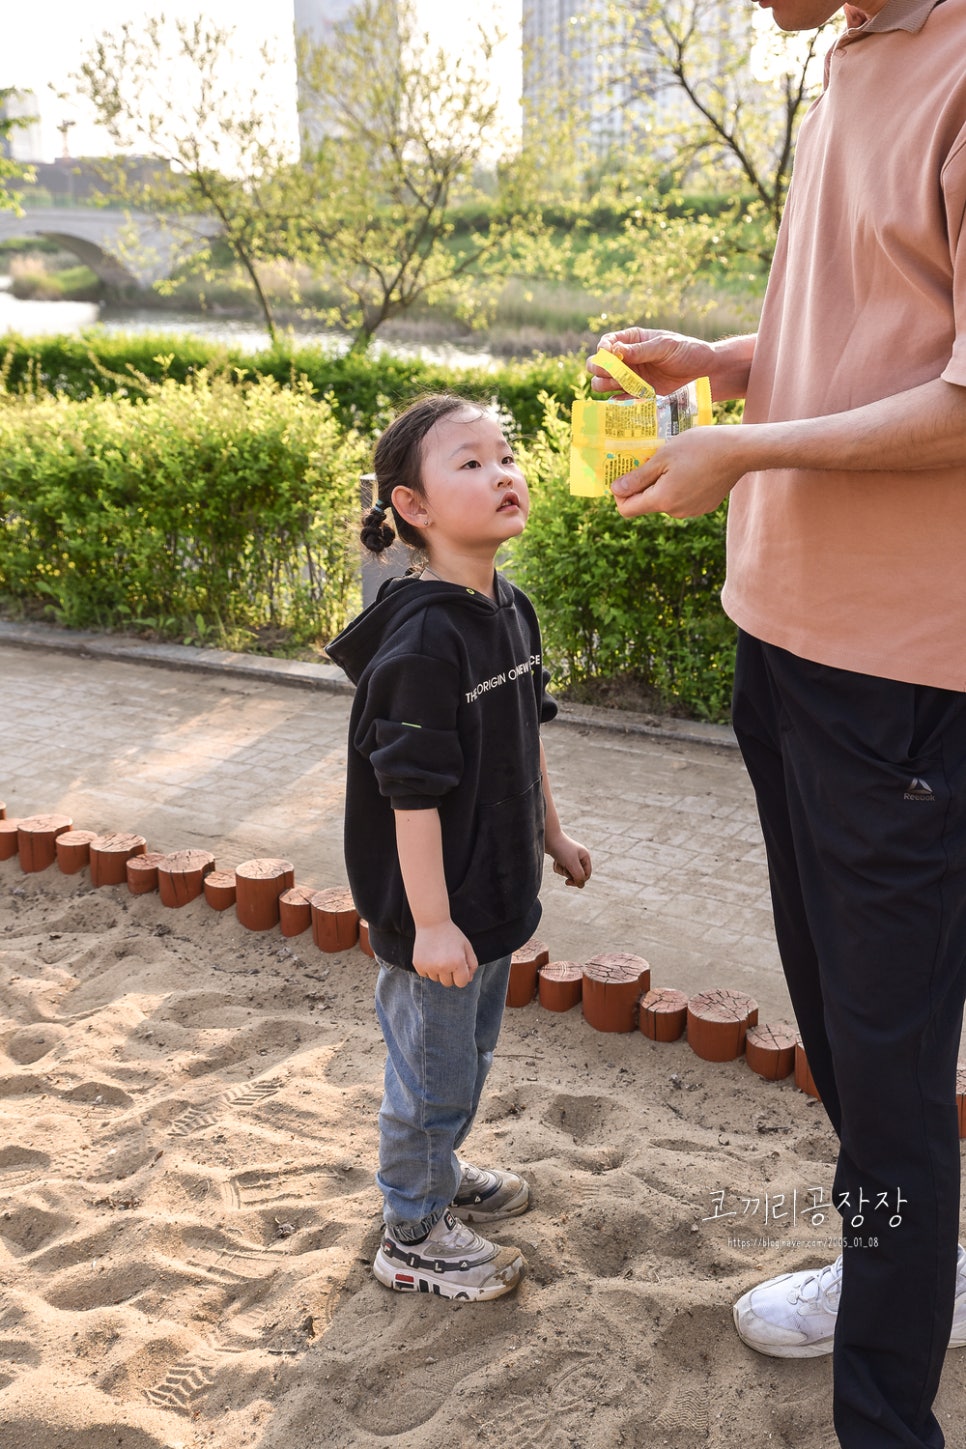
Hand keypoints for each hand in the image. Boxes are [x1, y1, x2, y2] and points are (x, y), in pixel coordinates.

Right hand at [412, 920, 478, 987]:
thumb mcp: (467, 947)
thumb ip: (472, 964)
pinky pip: (425, 975)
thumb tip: (468, 979)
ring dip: (438, 971)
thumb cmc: (452, 935)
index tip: (459, 967)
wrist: (432, 923)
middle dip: (450, 974)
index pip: (462, 983)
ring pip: (436, 979)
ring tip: (438, 955)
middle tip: (448, 959)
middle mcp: (443, 966)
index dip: (462, 976)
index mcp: (458, 962)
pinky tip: (430, 955)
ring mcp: (429, 966)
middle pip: (448, 983)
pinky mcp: (418, 965)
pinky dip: (427, 968)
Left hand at [546, 829, 591, 888]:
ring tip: (558, 861)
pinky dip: (557, 867)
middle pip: (577, 875)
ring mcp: (570, 857)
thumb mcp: (572, 864)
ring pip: (568, 873)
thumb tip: (581, 886)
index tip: (569, 882)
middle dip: (569, 874)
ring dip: (562, 870)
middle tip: (563, 870)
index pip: (586, 874)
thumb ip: (578, 876)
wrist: (547, 837)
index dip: (579, 880)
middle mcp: (579, 857)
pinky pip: (561, 869)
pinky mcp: (561, 858)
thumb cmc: (561, 849)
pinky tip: (555, 860)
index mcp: (585, 856)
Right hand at [588, 327, 715, 398]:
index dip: (603, 349)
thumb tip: (615, 351)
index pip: (607, 343)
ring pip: (603, 384)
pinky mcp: (637, 397)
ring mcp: (631, 380)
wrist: (707, 375)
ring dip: (604, 386)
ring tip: (621, 386)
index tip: (608, 355)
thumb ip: (640, 350)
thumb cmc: (689, 353)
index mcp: (633, 341)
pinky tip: (622, 403)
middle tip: (612, 374)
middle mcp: (627, 360)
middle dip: (599, 369)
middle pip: (599, 365)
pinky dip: (615, 404)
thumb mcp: (666, 346)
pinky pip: (618, 402)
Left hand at [612, 426, 748, 519]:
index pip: (627, 510)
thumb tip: (615, 490)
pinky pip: (682, 499)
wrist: (739, 451)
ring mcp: (692, 511)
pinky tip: (691, 468)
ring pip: (665, 501)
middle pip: (647, 503)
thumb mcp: (663, 456)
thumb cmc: (699, 447)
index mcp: (662, 500)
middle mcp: (675, 512)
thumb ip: (638, 477)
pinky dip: (680, 486)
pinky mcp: (704, 506)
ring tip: (674, 462)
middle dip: (643, 485)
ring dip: (663, 484)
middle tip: (650, 459)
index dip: (620, 494)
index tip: (625, 474)